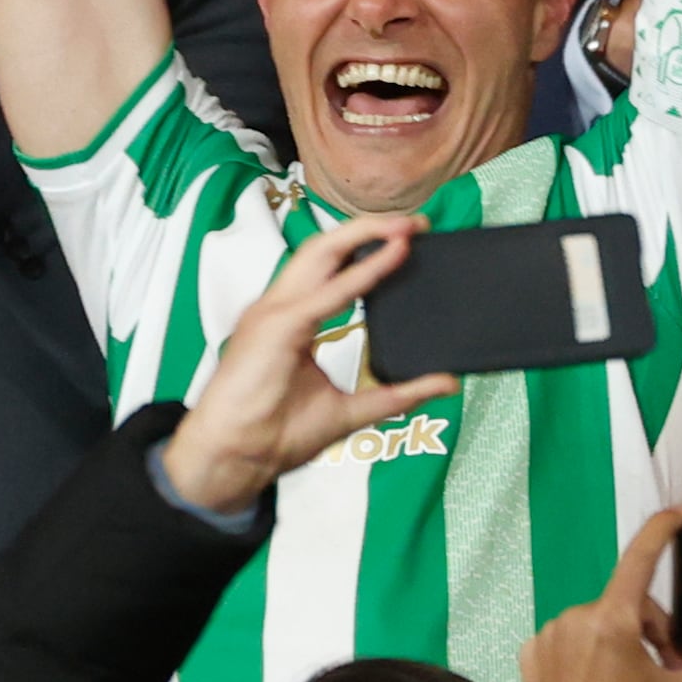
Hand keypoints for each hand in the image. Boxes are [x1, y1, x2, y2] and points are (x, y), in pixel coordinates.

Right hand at [163, 211, 455, 515]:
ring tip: (406, 227)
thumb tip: (446, 383)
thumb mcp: (351, 410)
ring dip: (365, 234)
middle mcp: (280, 307)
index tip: (408, 240)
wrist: (234, 459)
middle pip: (325, 249)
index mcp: (290, 320)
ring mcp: (274, 312)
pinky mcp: (276, 326)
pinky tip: (391, 258)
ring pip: (321, 253)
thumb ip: (397, 394)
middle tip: (417, 222)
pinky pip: (327, 293)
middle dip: (370, 229)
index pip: (329, 270)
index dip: (366, 249)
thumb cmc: (274, 435)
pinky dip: (362, 273)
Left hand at [501, 505, 681, 681]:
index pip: (640, 558)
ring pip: (600, 623)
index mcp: (613, 621)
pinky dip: (590, 654)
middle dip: (655, 632)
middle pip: (629, 606)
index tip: (681, 511)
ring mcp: (549, 635)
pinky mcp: (531, 656)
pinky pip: (570, 640)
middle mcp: (576, 617)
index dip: (661, 529)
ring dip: (623, 644)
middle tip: (670, 672)